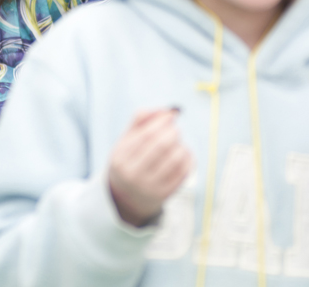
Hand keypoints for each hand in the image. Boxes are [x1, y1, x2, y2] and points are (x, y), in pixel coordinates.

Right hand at [108, 108, 191, 226]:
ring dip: (181, 145)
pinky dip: (188, 158)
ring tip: (178, 143)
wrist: (126, 197)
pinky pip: (183, 172)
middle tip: (176, 129)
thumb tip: (166, 110)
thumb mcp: (126, 140)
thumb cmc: (129, 161)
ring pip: (175, 159)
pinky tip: (184, 154)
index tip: (171, 115)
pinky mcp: (164, 195)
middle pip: (161, 146)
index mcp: (120, 158)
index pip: (145, 135)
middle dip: (173, 132)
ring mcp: (149, 187)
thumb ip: (140, 121)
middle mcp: (133, 174)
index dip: (162, 122)